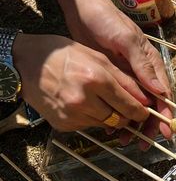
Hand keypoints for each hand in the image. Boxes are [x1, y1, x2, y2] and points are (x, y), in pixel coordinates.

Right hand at [13, 33, 151, 132]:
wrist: (25, 63)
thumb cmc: (62, 54)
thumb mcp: (96, 57)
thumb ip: (123, 79)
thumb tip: (144, 97)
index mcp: (96, 79)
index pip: (129, 105)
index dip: (141, 111)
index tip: (144, 112)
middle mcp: (84, 100)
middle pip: (120, 119)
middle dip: (127, 116)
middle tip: (126, 108)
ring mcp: (73, 114)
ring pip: (105, 124)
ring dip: (109, 116)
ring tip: (100, 101)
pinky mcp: (64, 125)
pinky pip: (87, 126)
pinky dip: (91, 118)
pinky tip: (83, 104)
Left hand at [65, 0, 172, 139]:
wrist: (81, 9)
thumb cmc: (107, 20)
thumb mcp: (126, 40)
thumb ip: (143, 66)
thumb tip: (160, 92)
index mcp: (151, 65)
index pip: (163, 95)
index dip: (165, 115)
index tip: (164, 133)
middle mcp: (142, 74)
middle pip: (150, 106)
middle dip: (148, 126)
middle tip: (143, 144)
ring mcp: (126, 77)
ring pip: (133, 107)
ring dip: (131, 124)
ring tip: (123, 139)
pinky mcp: (110, 79)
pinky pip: (117, 101)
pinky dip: (115, 114)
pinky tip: (108, 127)